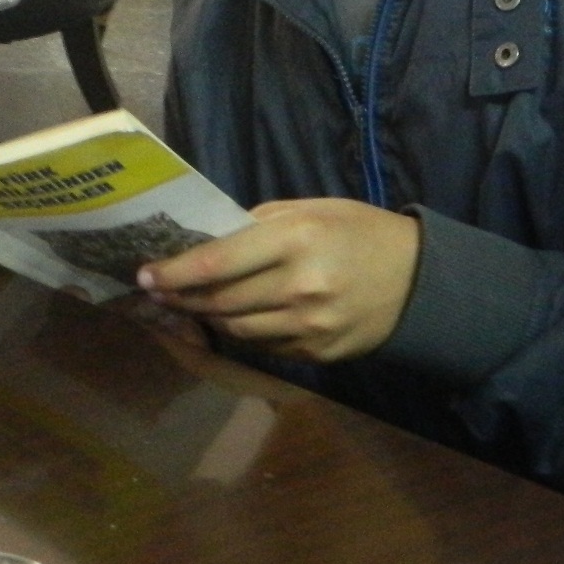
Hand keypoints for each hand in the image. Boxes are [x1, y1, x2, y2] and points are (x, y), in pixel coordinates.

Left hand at [137, 198, 421, 362]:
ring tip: (191, 304)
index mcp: (296, 239)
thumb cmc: (358, 232)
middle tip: (157, 290)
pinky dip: (241, 333)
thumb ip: (258, 223)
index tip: (144, 274)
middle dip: (181, 297)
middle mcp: (300, 286)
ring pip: (235, 329)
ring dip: (207, 317)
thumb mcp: (312, 210)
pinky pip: (262, 347)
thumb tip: (205, 239)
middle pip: (219, 301)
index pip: (217, 263)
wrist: (419, 281)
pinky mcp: (316, 353)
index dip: (174, 272)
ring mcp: (309, 326)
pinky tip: (233, 318)